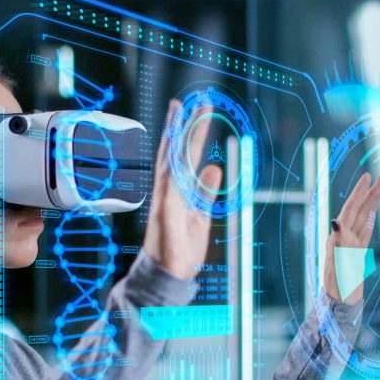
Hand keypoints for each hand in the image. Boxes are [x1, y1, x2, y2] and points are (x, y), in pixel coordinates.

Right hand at [143, 99, 221, 279]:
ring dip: (173, 143)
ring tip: (177, 118)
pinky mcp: (165, 222)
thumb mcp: (202, 216)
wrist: (170, 277)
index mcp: (179, 191)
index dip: (190, 132)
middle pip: (173, 155)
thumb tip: (215, 167)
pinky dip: (171, 179)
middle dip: (180, 128)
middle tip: (187, 102)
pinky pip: (168, 196)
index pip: (184, 156)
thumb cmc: (183, 248)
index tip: (197, 108)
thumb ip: (206, 192)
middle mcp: (168, 193)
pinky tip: (175, 161)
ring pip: (168, 167)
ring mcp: (164, 205)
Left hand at [323, 172, 379, 304]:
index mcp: (339, 238)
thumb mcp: (338, 265)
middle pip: (358, 210)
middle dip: (367, 193)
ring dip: (371, 203)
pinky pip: (365, 231)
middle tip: (378, 177)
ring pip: (363, 218)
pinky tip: (373, 213)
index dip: (359, 193)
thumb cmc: (339, 287)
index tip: (368, 177)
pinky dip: (370, 219)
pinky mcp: (357, 252)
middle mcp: (344, 238)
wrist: (340, 303)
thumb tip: (336, 221)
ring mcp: (352, 244)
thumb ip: (338, 242)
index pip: (351, 210)